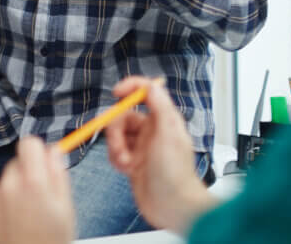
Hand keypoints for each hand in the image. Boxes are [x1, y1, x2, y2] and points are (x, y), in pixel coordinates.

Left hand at [0, 136, 74, 243]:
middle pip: (15, 165)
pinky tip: (6, 230)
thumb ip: (59, 177)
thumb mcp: (66, 212)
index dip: (37, 154)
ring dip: (9, 198)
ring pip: (1, 186)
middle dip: (25, 179)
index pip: (29, 144)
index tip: (41, 166)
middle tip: (36, 205)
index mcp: (34, 184)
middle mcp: (7, 187)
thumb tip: (54, 151)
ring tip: (22, 224)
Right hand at [104, 77, 215, 232]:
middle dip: (115, 131)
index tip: (115, 93)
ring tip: (125, 163)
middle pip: (123, 116)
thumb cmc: (175, 173)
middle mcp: (152, 131)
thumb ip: (160, 107)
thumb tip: (152, 84)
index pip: (146, 92)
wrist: (174, 207)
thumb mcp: (168, 135)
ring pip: (116, 135)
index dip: (130, 87)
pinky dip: (115, 158)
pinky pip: (115, 151)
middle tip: (120, 148)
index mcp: (164, 120)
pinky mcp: (134, 162)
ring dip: (115, 148)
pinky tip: (125, 170)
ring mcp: (142, 147)